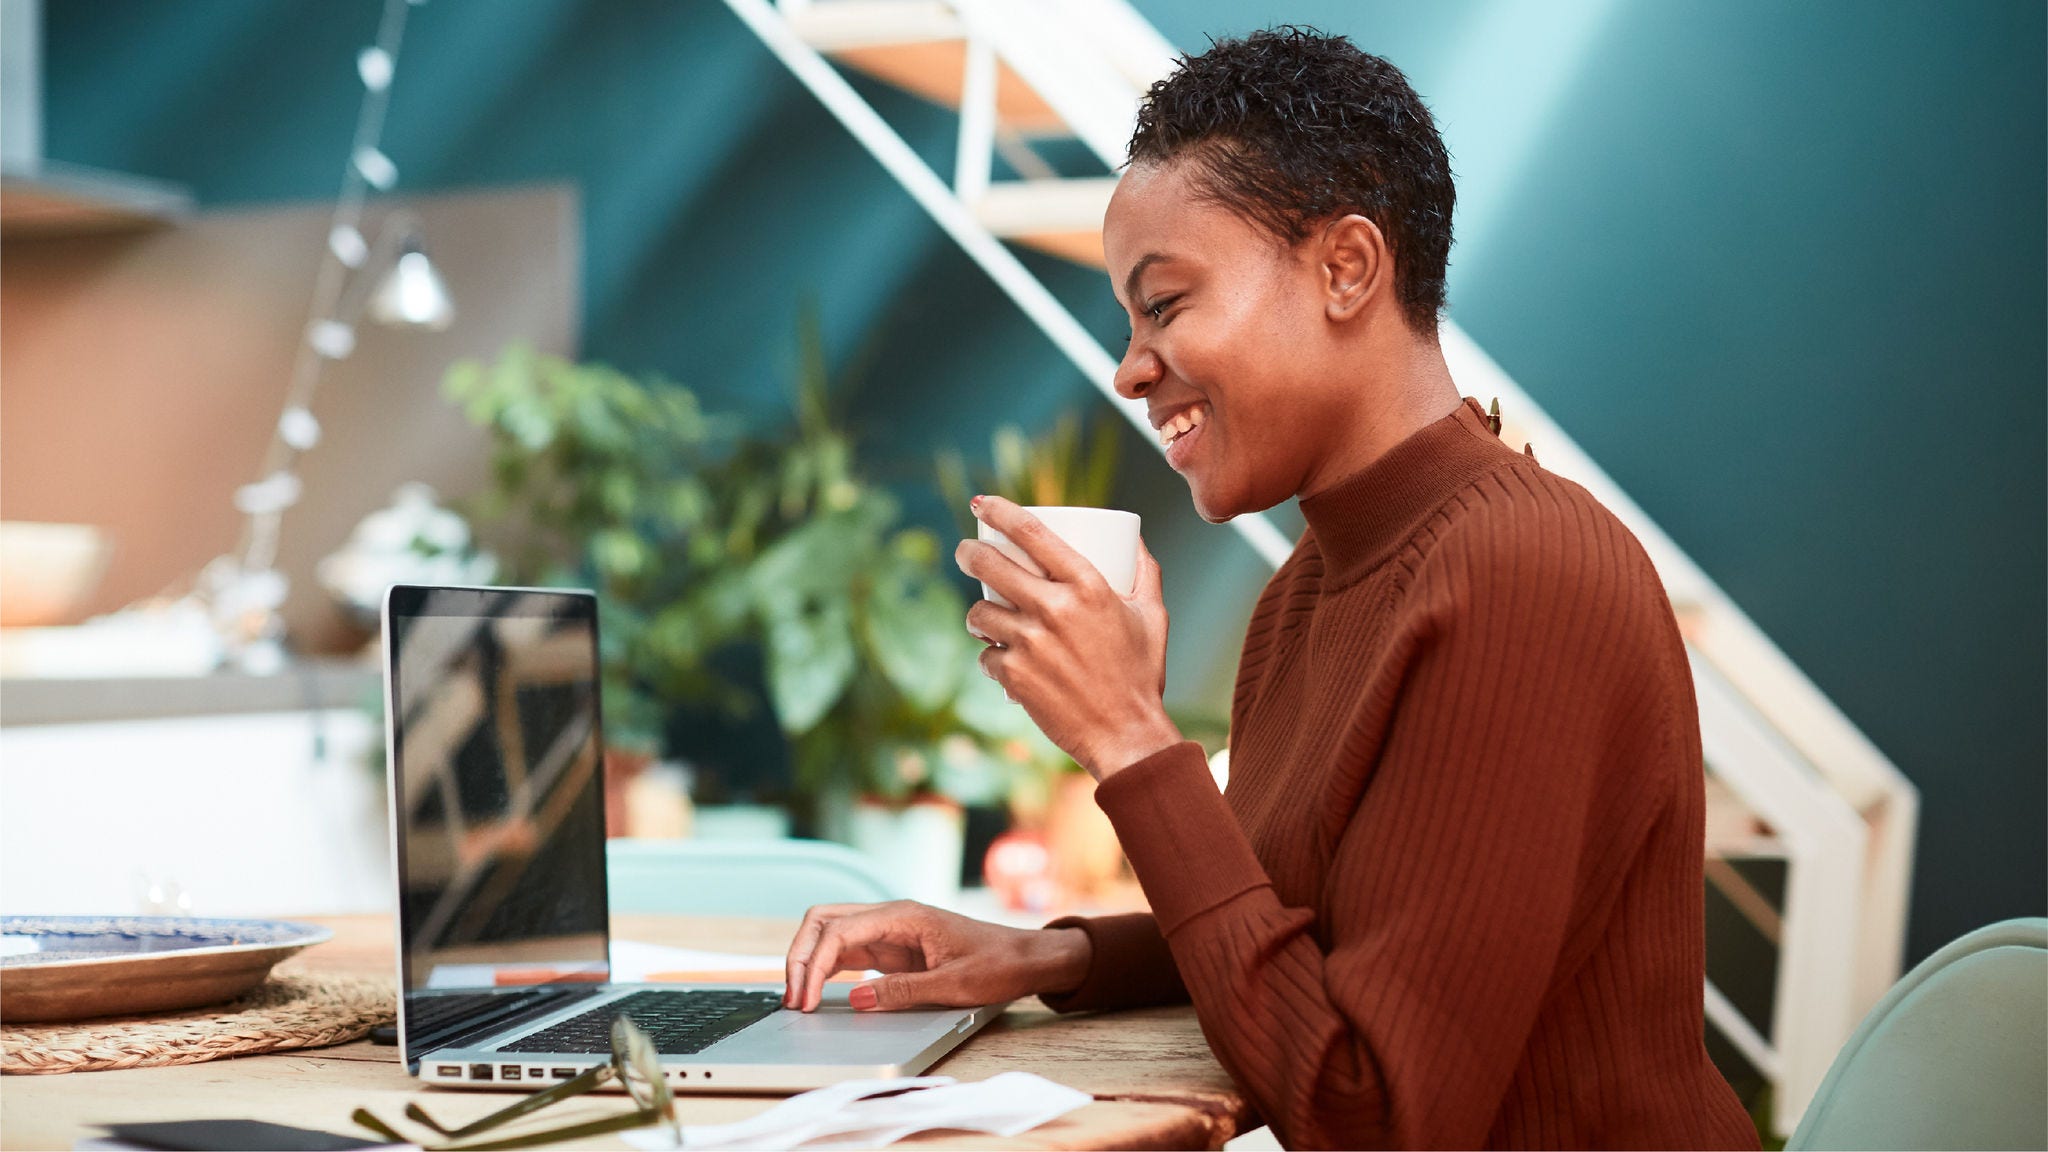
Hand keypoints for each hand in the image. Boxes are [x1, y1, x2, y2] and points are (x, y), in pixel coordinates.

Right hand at [783, 900, 1090, 1012]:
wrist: (1026, 958)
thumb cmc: (998, 965)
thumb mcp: (954, 986)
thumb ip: (903, 992)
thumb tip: (855, 998)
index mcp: (904, 916)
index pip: (839, 930)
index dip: (813, 964)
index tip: (804, 1000)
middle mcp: (891, 917)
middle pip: (824, 921)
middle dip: (800, 954)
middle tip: (792, 997)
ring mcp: (889, 930)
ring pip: (831, 933)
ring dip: (809, 961)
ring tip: (798, 999)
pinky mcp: (892, 948)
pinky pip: (848, 950)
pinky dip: (826, 967)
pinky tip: (817, 991)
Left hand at [956, 496, 1180, 777]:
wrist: (1127, 735)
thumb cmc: (1141, 674)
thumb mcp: (1153, 615)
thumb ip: (1145, 572)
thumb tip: (1134, 537)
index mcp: (1088, 585)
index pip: (1030, 532)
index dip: (999, 510)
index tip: (982, 503)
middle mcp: (1055, 608)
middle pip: (989, 563)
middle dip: (969, 553)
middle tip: (967, 553)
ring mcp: (1030, 643)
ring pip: (979, 613)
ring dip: (978, 615)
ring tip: (985, 619)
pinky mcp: (1014, 676)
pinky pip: (985, 656)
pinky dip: (992, 659)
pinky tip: (1003, 663)